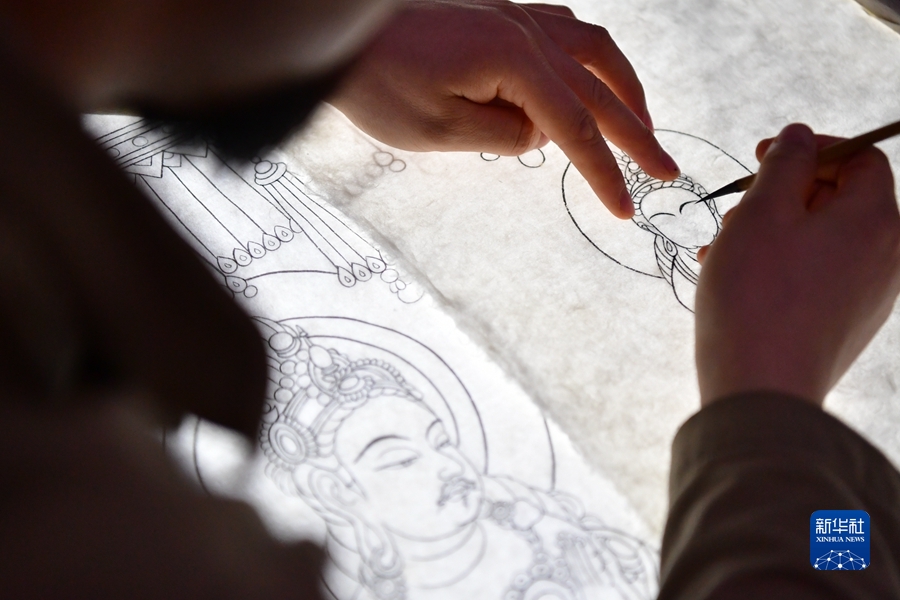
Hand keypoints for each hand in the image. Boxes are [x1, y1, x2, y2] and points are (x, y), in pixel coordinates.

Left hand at [329, 0, 679, 217]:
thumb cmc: (376, 81)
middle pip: (599, 88)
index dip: (603, 174)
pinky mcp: (499, 12)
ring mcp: (514, 15)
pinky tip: (591, 76)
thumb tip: (538, 134)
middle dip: (637, 135)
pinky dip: (589, 56)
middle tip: (667, 171)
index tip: (625, 210)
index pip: (574, 129)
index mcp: (514, 61)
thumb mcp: (439, 130)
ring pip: (593, 48)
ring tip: (642, 125)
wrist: (335, 30)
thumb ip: (503, 136)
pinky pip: (564, 28)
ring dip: (625, 88)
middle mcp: (525, 31)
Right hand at [695, 124, 899, 405]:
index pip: (859, 158)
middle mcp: (887, 256)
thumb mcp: (763, 211)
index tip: (762, 158)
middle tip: (734, 211)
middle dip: (783, 195)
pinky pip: (818, 276)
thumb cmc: (757, 295)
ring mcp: (871, 295)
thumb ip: (786, 163)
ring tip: (721, 251)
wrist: (761, 389)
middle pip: (839, 200)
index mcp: (876, 219)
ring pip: (822, 240)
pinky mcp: (848, 325)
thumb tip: (800, 136)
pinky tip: (735, 279)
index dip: (811, 148)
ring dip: (773, 232)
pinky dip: (781, 266)